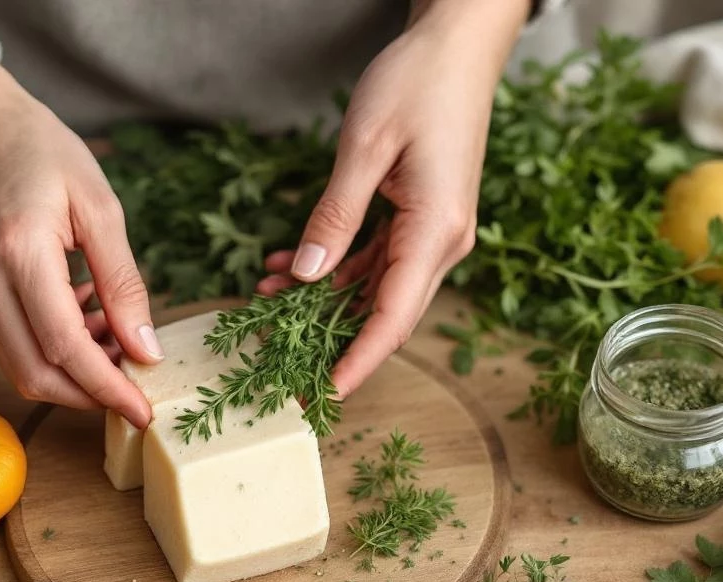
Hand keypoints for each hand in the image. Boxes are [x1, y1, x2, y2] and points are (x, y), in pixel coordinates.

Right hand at [0, 53, 160, 427]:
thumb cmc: (38, 149)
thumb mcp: (100, 205)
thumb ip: (123, 282)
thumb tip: (145, 349)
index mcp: (18, 250)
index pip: (64, 347)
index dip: (107, 387)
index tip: (144, 411)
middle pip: (37, 373)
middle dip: (91, 395)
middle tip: (137, 389)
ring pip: (20, 366)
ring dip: (73, 373)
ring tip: (116, 342)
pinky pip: (9, 342)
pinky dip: (51, 349)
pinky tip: (84, 319)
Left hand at [257, 0, 528, 397]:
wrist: (457, 46)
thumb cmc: (417, 84)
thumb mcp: (365, 148)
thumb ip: (336, 216)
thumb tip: (309, 277)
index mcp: (436, 231)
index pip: (393, 318)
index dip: (357, 362)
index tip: (323, 394)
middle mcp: (443, 242)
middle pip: (386, 313)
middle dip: (333, 342)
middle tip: (282, 368)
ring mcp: (436, 232)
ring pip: (377, 288)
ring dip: (325, 301)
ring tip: (265, 302)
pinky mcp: (424, 218)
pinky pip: (378, 259)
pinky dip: (337, 268)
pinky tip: (292, 265)